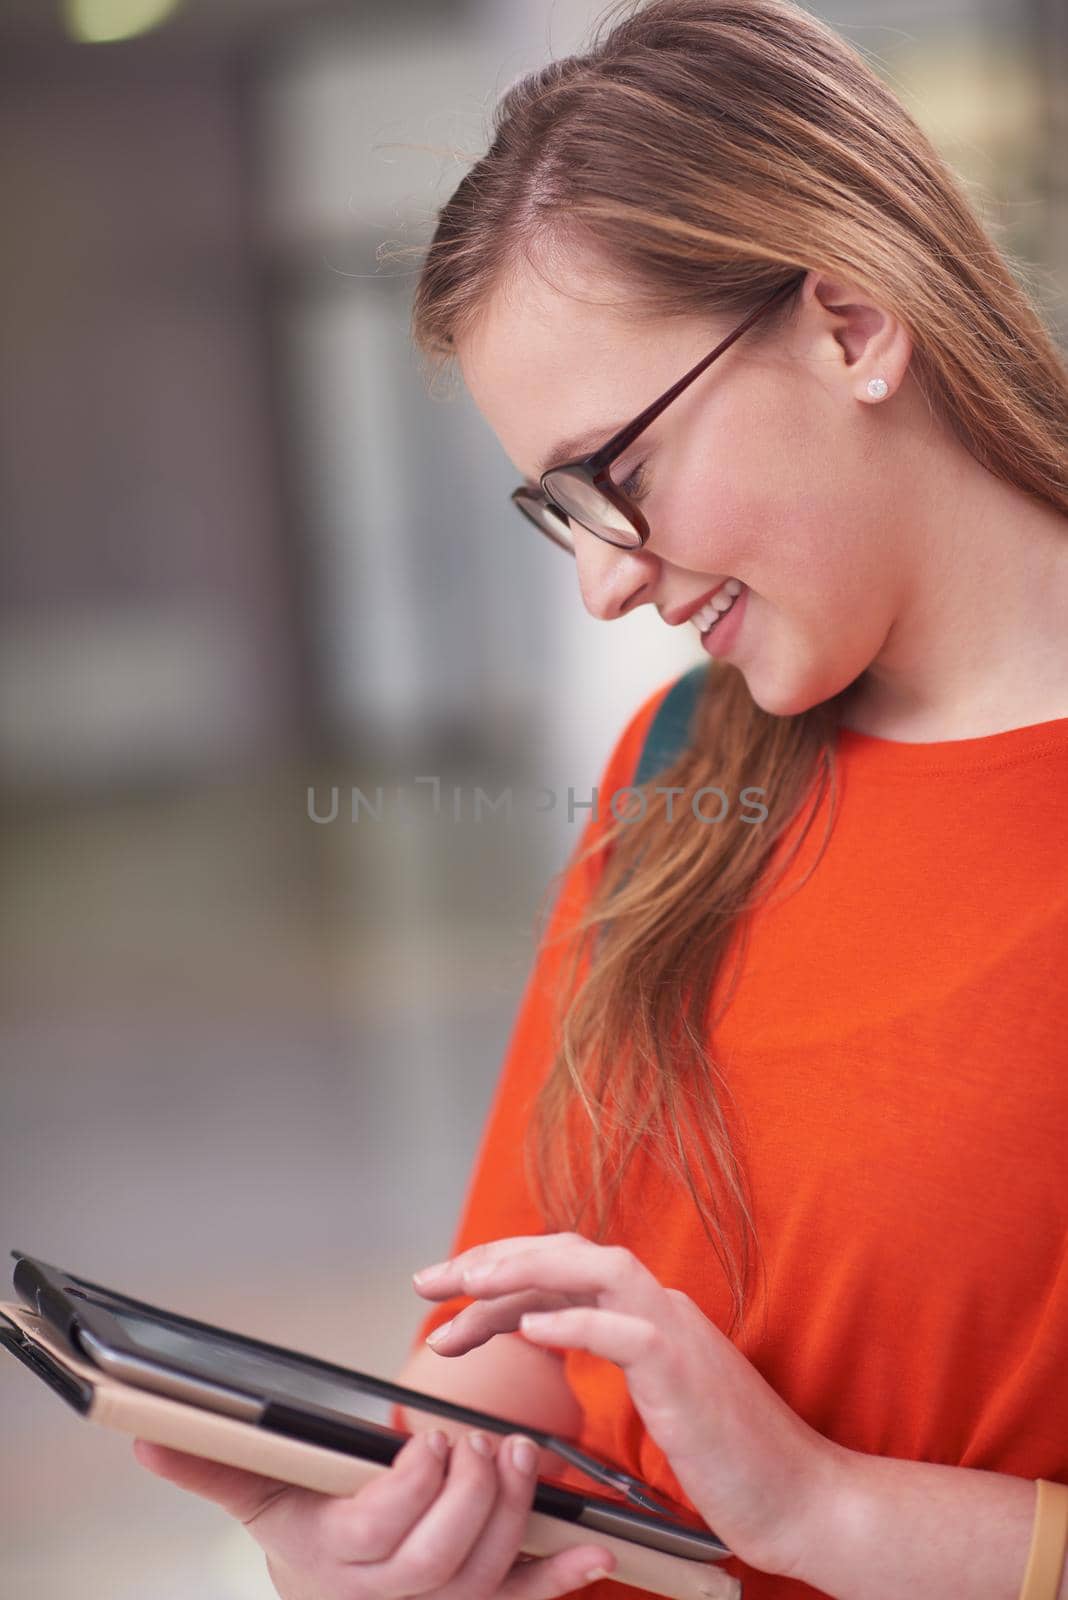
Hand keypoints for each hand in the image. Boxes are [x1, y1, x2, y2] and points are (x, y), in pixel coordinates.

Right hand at [131, 1427, 617, 1599]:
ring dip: (517, 1518)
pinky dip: (563, 1580)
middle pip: (443, 1558)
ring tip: (523, 1458)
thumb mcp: (259, 1496)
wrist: (330, 1596)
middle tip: (481, 1441)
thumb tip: (145, 1438)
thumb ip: (212, 1467)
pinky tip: (594, 1551)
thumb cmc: (305, 1532)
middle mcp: (393, 1597)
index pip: (382, 1533)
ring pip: (488, 1576)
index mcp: (340, 1561)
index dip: (413, 1490)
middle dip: (471, 1496)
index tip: (427, 1438)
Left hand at [412, 1232, 850, 1579]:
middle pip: (565, 1253)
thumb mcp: (653, 1400)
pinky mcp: (685, 1371)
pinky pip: (624, 1329)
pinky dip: (575, 1318)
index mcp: (646, 1315)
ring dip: (523, 1270)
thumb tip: (540, 1330)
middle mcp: (658, 1308)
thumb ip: (606, 1358)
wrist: (803, 1499)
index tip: (444, 1298)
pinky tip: (531, 1325)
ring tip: (468, 1284)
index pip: (560, 1270)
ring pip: (593, 1269)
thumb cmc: (731, 1463)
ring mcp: (675, 1332)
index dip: (498, 1276)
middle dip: (490, 1260)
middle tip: (428, 1283)